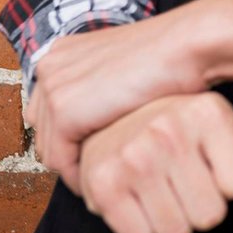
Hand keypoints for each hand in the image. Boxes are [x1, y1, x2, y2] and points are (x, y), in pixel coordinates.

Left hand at [29, 0, 232, 191]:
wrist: (188, 46)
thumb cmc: (172, 56)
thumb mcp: (124, 67)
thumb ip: (101, 86)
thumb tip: (96, 120)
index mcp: (62, 52)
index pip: (48, 108)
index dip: (69, 135)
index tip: (96, 153)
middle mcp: (50, 66)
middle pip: (44, 129)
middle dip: (68, 153)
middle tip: (99, 173)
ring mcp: (54, 88)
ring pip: (49, 148)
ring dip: (75, 169)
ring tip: (103, 184)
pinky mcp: (66, 110)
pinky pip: (61, 161)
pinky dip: (80, 179)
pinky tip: (104, 186)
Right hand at [78, 91, 232, 232]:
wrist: (112, 120)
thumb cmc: (181, 128)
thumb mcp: (227, 133)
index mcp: (208, 112)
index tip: (217, 169)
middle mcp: (169, 129)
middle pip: (211, 216)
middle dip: (202, 207)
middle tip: (186, 182)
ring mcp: (133, 156)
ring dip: (173, 221)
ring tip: (163, 190)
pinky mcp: (102, 183)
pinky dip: (142, 229)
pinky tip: (139, 199)